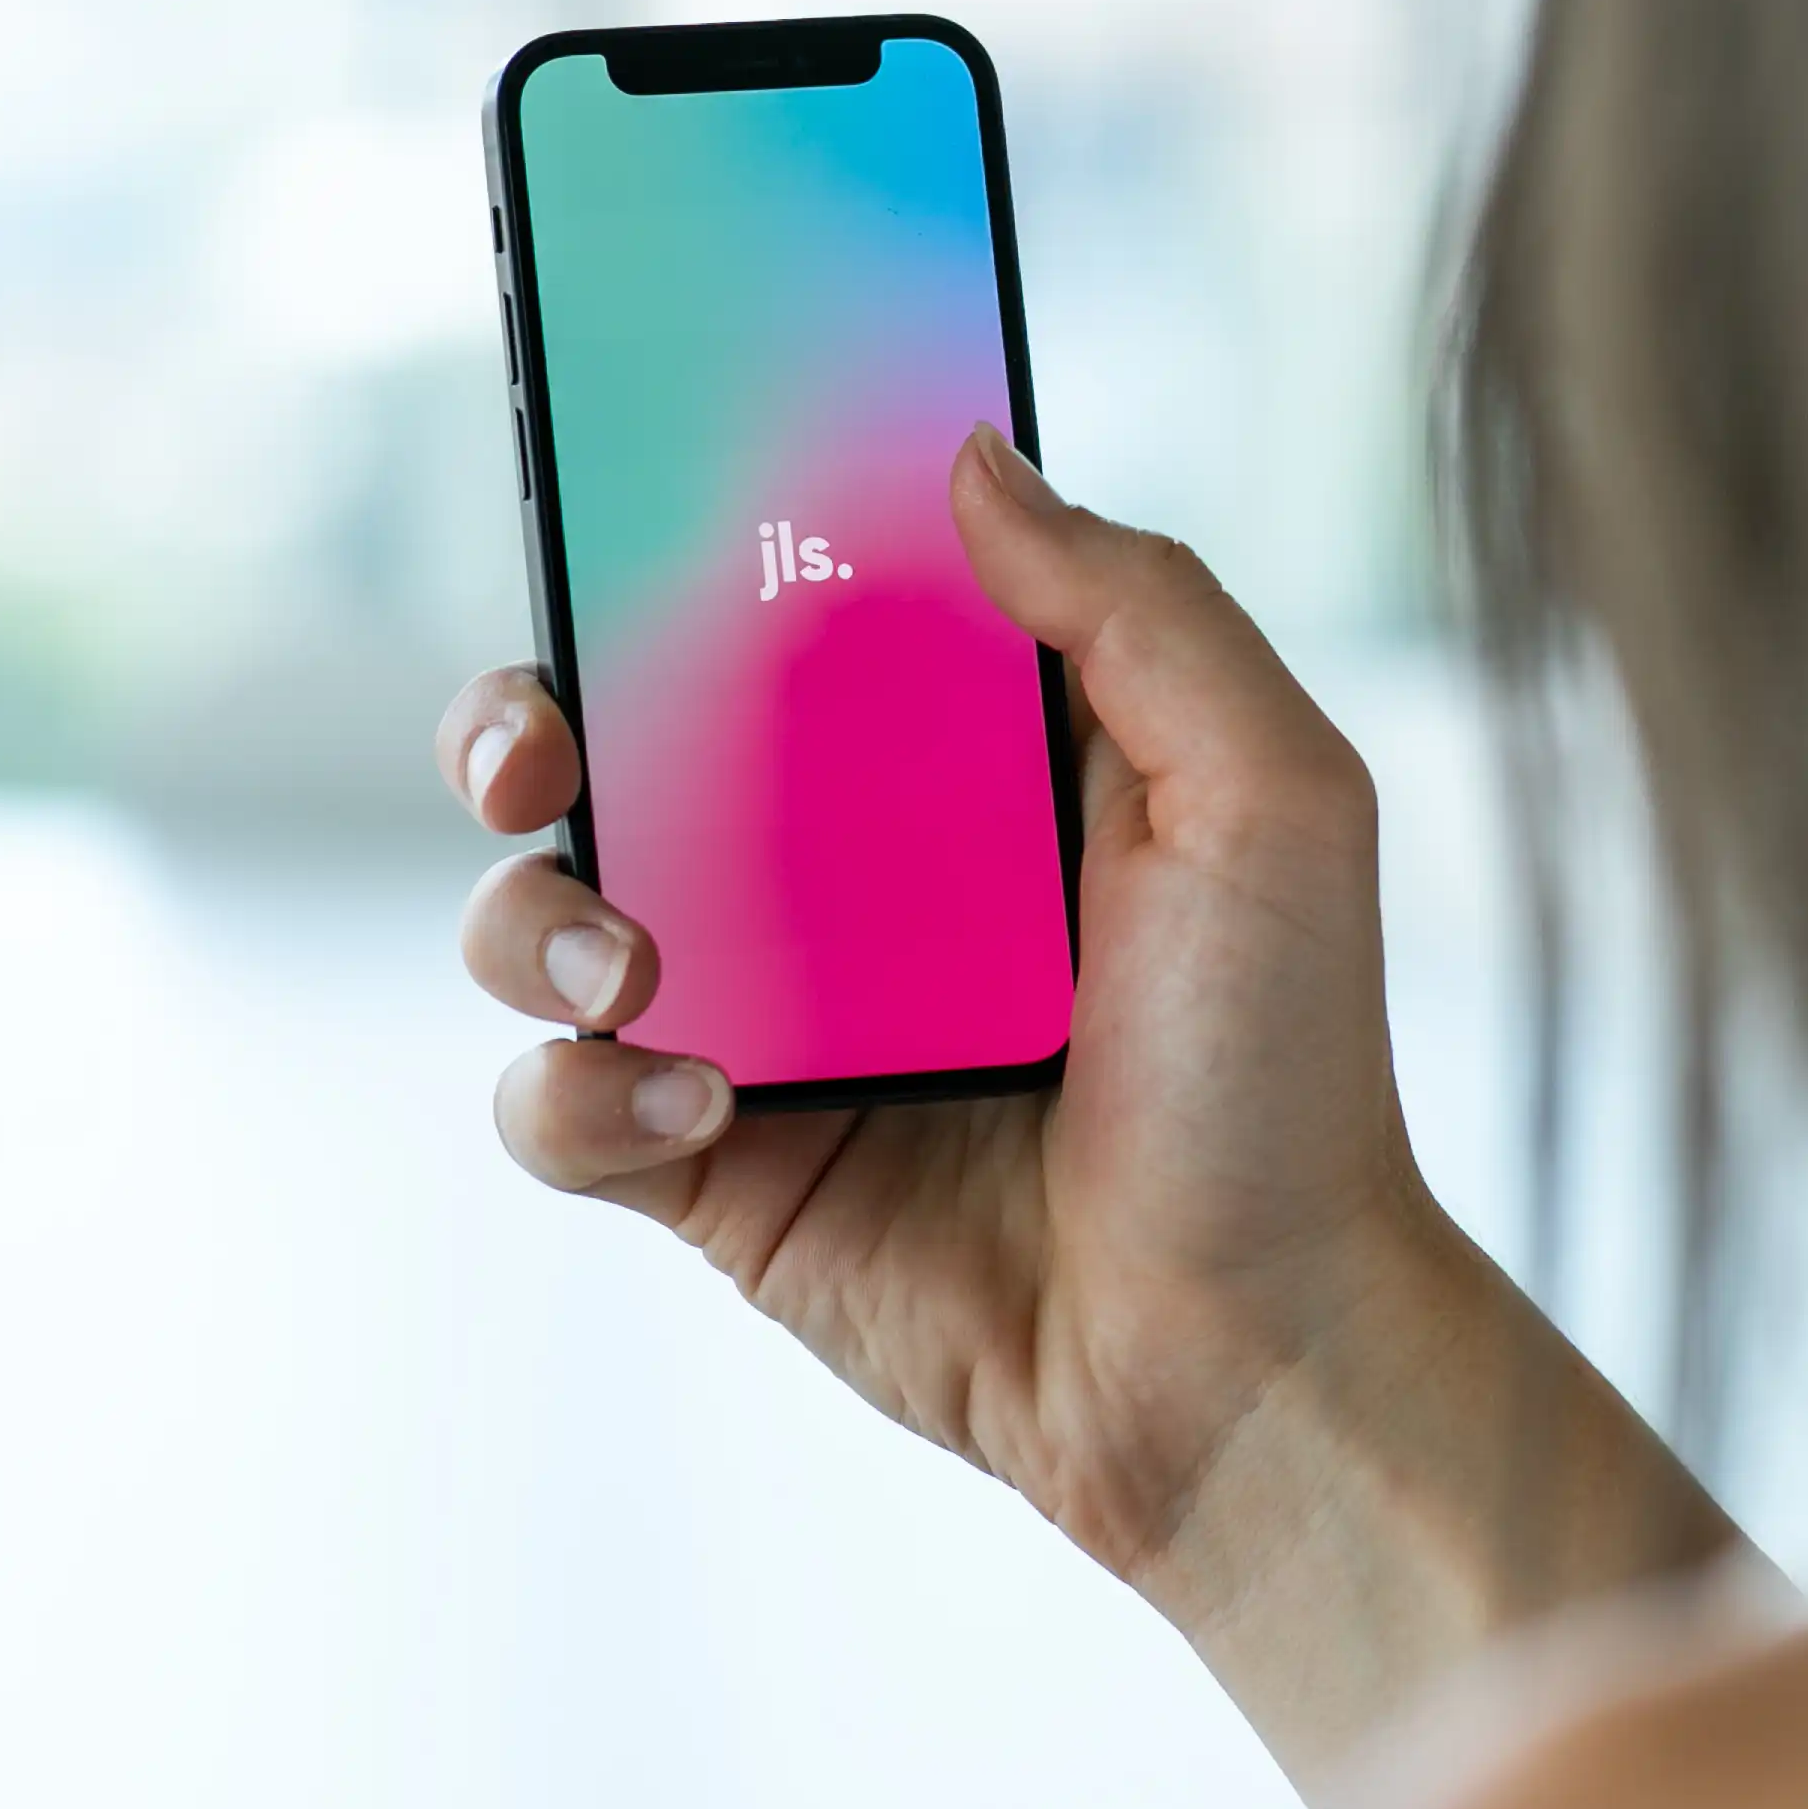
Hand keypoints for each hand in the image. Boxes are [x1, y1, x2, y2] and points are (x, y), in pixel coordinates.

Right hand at [436, 428, 1729, 1793]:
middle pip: (605, 740)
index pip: (780, 602)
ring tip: (628, 965)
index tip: (611, 472)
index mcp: (952, 757)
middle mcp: (832, 871)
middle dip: (521, 715)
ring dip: (529, 916)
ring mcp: (756, 1018)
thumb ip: (1133, 606)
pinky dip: (584, 1098)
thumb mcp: (1269, 796)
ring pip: (536, 914)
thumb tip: (966, 453)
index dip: (679, 531)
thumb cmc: (1286, 1076)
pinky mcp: (707, 1169)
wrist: (1253, 1355)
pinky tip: (702, 1108)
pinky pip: (557, 1107)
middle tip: (541, 739)